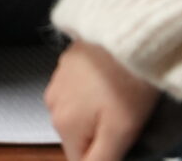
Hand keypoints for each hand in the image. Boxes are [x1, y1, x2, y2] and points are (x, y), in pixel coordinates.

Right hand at [44, 40, 159, 160]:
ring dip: (96, 115)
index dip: (105, 158)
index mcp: (64, 126)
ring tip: (122, 100)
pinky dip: (93, 94)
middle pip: (78, 138)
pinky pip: (79, 91)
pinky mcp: (66, 63)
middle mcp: (52, 105)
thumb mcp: (121, 134)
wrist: (124, 33)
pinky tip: (112, 82)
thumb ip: (101, 160)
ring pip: (78, 114)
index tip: (126, 143)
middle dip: (100, 137)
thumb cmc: (127, 84)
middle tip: (129, 123)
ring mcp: (57, 82)